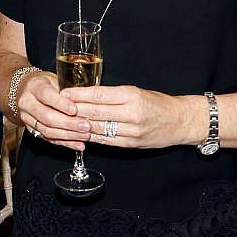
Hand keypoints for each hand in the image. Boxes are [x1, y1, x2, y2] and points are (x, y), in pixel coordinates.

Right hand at [16, 72, 90, 150]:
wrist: (26, 91)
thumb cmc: (46, 84)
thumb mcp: (56, 79)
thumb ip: (68, 90)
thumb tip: (86, 101)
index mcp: (34, 86)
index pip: (46, 95)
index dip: (61, 104)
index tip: (75, 109)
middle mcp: (27, 103)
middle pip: (47, 116)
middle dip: (68, 123)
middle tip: (85, 126)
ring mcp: (27, 118)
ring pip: (47, 130)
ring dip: (68, 135)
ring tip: (84, 136)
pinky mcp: (32, 130)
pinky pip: (49, 139)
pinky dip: (65, 143)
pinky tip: (78, 144)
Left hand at [64, 85, 202, 149]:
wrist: (180, 121)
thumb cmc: (157, 102)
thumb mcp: (136, 91)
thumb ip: (113, 95)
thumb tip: (85, 95)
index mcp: (131, 96)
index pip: (98, 95)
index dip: (78, 95)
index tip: (63, 93)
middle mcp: (131, 114)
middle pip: (94, 113)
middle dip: (73, 110)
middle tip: (56, 107)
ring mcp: (131, 132)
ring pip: (97, 129)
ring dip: (78, 126)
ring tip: (63, 122)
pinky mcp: (130, 145)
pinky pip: (105, 141)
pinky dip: (90, 137)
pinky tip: (78, 133)